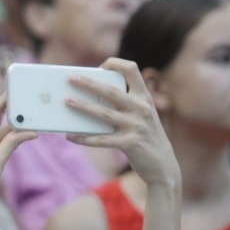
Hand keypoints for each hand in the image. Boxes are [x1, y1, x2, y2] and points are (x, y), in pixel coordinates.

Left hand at [65, 58, 179, 187]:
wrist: (163, 165)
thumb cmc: (145, 136)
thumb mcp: (141, 115)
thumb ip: (125, 104)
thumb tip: (90, 97)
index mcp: (144, 97)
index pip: (132, 70)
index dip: (115, 64)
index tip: (100, 66)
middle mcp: (142, 109)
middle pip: (111, 91)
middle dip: (89, 83)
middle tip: (71, 78)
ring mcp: (136, 126)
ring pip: (104, 114)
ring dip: (83, 107)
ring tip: (66, 101)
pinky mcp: (130, 144)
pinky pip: (101, 140)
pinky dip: (84, 138)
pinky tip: (69, 136)